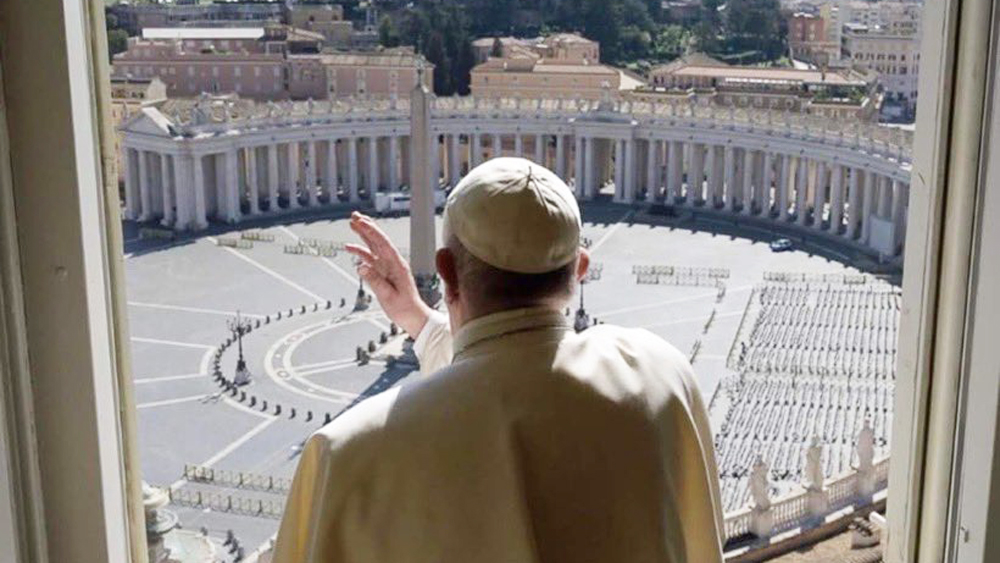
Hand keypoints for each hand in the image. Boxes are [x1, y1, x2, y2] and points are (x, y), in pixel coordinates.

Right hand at [345, 212, 432, 337]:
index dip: (372, 231)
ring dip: (363, 235)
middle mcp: (393, 263)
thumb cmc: (405, 308)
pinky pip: (370, 259)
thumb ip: (375, 281)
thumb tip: (361, 266)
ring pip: (374, 247)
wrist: (413, 317)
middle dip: (367, 227)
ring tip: (353, 224)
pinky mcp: (383, 273)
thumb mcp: (389, 297)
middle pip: (378, 240)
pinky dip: (361, 252)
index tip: (362, 222)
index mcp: (397, 266)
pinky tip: (352, 249)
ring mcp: (387, 267)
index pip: (383, 244)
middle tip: (355, 216)